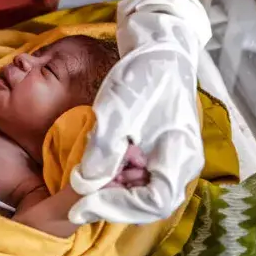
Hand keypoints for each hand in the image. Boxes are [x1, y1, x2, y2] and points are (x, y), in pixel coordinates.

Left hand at [68, 0, 208, 224]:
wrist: (158, 49)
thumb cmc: (143, 77)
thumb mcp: (117, 113)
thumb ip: (103, 151)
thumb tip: (83, 187)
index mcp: (180, 158)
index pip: (152, 202)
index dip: (116, 207)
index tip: (82, 204)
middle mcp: (180, 165)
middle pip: (146, 201)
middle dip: (110, 201)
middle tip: (75, 196)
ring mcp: (170, 159)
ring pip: (140, 190)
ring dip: (111, 189)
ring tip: (82, 180)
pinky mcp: (158, 151)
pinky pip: (137, 175)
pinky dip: (115, 175)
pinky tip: (93, 167)